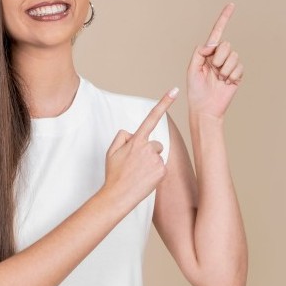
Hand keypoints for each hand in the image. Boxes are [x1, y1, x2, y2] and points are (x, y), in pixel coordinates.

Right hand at [103, 88, 178, 208]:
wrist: (118, 195)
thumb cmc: (114, 174)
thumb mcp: (111, 151)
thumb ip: (122, 137)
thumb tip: (132, 133)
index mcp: (136, 140)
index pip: (151, 117)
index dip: (164, 103)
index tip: (174, 91)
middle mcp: (148, 147)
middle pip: (155, 144)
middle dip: (148, 152)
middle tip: (135, 165)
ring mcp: (156, 159)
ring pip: (158, 157)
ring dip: (151, 163)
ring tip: (138, 174)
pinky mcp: (162, 170)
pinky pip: (161, 168)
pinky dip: (155, 173)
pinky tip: (145, 179)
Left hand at [187, 3, 243, 119]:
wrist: (205, 108)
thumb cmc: (195, 91)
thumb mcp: (192, 69)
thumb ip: (200, 53)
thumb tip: (213, 43)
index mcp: (207, 53)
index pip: (217, 33)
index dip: (224, 18)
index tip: (231, 5)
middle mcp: (219, 57)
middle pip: (226, 45)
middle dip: (218, 58)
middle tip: (213, 70)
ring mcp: (229, 65)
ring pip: (233, 56)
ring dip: (225, 69)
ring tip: (219, 79)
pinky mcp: (237, 74)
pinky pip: (239, 68)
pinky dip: (232, 75)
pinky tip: (226, 83)